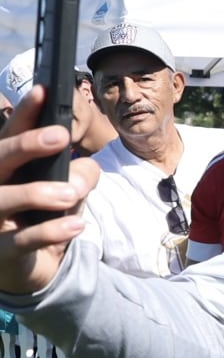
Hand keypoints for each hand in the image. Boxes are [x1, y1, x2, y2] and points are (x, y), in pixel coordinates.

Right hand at [0, 85, 98, 294]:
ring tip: (70, 193)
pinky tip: (76, 225)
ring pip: (0, 200)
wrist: (31, 267)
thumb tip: (82, 174)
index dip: (25, 113)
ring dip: (37, 192)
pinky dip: (49, 232)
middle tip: (59, 136)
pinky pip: (19, 241)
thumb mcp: (69, 191)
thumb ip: (80, 175)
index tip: (43, 90)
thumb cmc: (45, 217)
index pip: (10, 134)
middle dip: (25, 144)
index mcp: (6, 168)